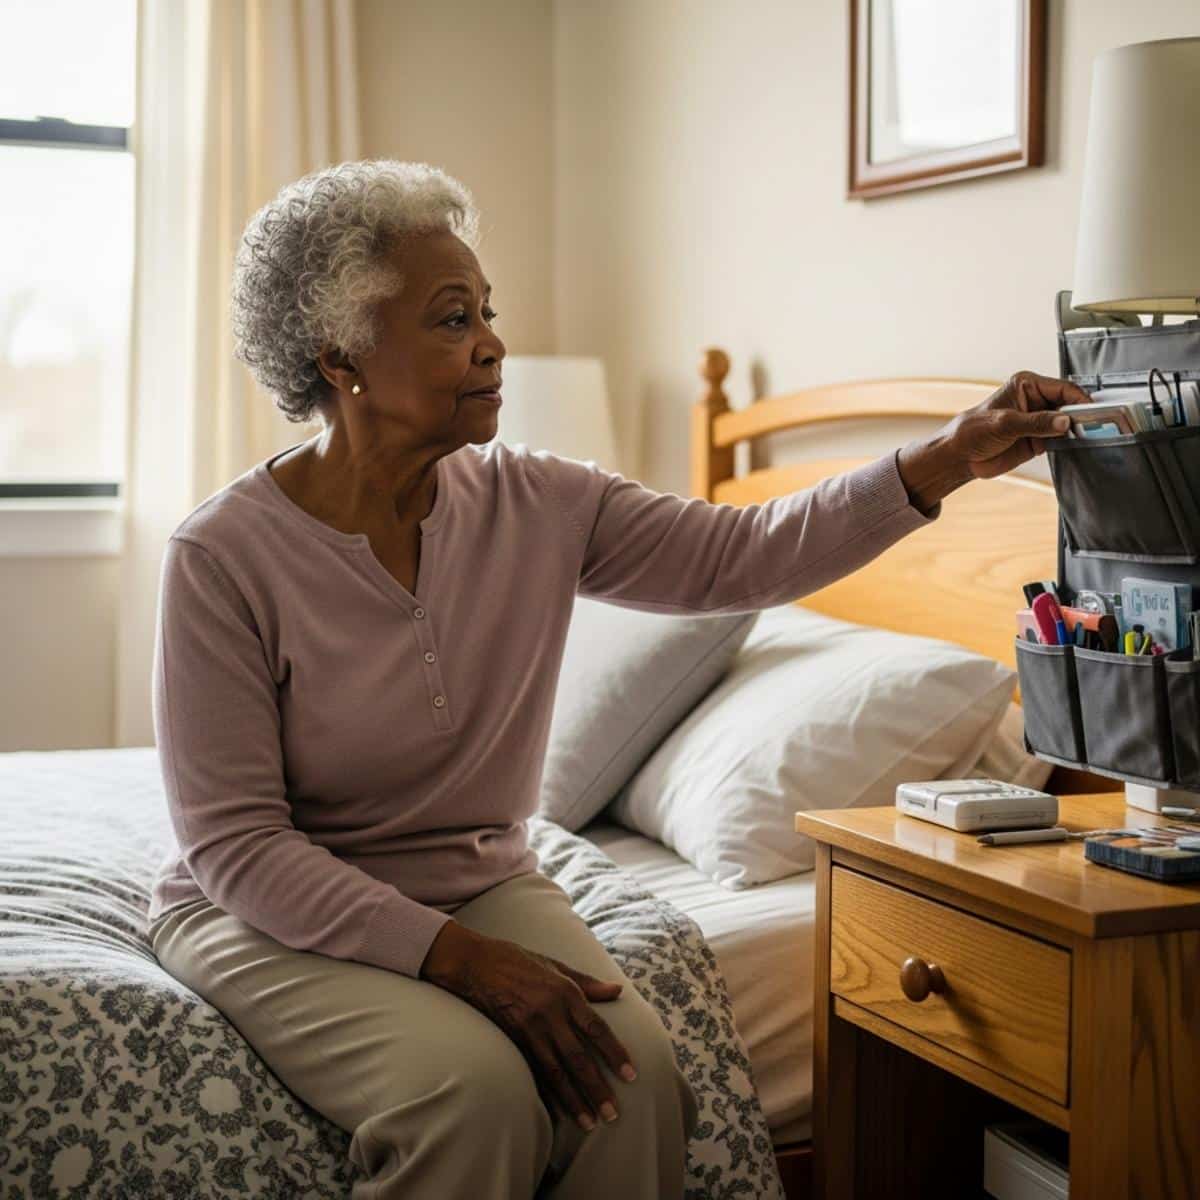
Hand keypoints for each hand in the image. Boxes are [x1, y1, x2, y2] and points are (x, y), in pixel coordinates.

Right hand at [419, 921, 636, 1131]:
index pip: (596, 1029)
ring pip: (556, 1071)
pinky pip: (533, 1071)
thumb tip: (618, 991)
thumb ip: (588, 982)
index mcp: (566, 992)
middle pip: (579, 1058)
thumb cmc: (519, 960)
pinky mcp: (512, 1039)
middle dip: (597, 1088)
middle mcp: (550, 1013)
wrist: (476, 963)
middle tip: (612, 1113)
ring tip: (589, 1122)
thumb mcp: (556, 965)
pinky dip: (546, 1094)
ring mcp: (529, 1028)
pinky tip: (557, 1113)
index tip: (631, 1075)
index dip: (615, 1053)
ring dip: (574, 1099)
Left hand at [897, 371, 1092, 512]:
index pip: (1063, 388)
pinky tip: (1082, 446)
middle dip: (1083, 415)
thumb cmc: (973, 431)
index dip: (1080, 400)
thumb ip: (1036, 423)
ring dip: (1080, 430)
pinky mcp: (1039, 440)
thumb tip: (1065, 422)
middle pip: (1070, 405)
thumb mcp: (1005, 424)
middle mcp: (1036, 400)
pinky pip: (1062, 439)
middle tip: (1101, 426)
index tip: (1094, 412)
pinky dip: (1072, 443)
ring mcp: (1039, 421)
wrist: (960, 456)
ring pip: (1069, 423)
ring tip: (1098, 437)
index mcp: (1027, 385)